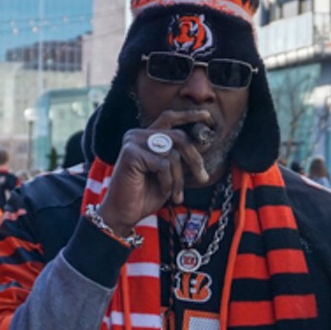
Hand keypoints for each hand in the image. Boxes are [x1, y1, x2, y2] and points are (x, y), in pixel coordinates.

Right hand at [97, 109, 211, 235]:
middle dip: (195, 158)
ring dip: (179, 178)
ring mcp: (133, 142)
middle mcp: (138, 134)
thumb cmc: (145, 195)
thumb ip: (180, 157)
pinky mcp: (131, 153)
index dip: (189, 115)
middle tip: (203, 178)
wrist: (123, 214)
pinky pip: (163, 165)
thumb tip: (204, 143)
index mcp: (146, 136)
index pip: (170, 118)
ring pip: (173, 153)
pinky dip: (168, 181)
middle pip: (179, 136)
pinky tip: (162, 190)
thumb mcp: (169, 173)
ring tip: (176, 194)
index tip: (207, 117)